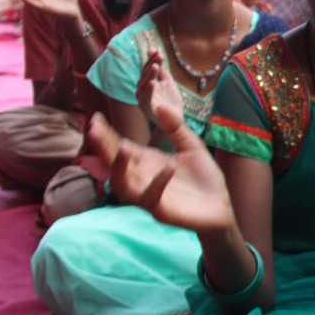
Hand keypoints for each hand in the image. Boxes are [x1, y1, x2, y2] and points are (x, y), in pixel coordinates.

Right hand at [87, 104, 234, 232]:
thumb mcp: (190, 146)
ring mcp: (147, 195)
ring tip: (123, 147)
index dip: (105, 134)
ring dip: (119, 166)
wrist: (220, 205)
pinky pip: (151, 197)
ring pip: (122, 184)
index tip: (96, 117)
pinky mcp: (160, 210)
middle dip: (102, 146)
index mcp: (146, 161)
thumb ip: (175, 127)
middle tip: (93, 129)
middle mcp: (141, 177)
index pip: (119, 146)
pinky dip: (158, 181)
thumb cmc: (202, 177)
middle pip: (113, 163)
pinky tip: (171, 166)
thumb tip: (159, 104)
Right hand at [137, 50, 183, 125]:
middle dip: (151, 64)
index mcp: (146, 84)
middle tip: (158, 56)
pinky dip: (149, 89)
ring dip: (149, 75)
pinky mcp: (147, 108)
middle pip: (144, 75)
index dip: (152, 60)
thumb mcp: (167, 82)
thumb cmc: (170, 101)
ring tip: (155, 65)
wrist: (175, 120)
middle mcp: (142, 91)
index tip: (158, 51)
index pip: (147, 69)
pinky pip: (146, 98)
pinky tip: (152, 82)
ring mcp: (143, 100)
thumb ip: (161, 69)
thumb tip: (153, 50)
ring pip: (144, 85)